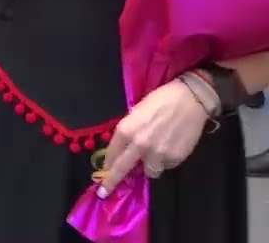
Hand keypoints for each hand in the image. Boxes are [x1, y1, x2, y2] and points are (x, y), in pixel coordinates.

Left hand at [97, 77, 209, 196]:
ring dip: (150, 165)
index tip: (103, 174)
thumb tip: (124, 151)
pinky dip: (167, 160)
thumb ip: (128, 133)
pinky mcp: (174, 158)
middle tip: (104, 192)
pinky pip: (166, 166)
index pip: (111, 154)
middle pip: (122, 169)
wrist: (189, 99)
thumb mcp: (136, 113)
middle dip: (111, 182)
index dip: (107, 165)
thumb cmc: (160, 101)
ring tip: (158, 151)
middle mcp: (139, 144)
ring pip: (149, 171)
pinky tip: (171, 146)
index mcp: (126, 130)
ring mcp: (157, 153)